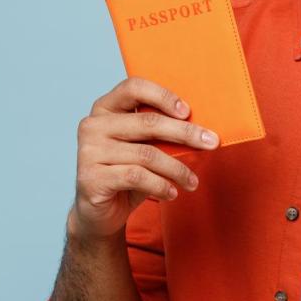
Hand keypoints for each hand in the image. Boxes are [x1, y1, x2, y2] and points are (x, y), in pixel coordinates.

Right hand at [69, 76, 219, 239]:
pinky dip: (161, 185)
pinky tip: (172, 193)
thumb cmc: (127, 173)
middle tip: (211, 143)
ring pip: (147, 154)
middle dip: (185, 133)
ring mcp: (89, 151)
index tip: (187, 111)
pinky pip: (137, 176)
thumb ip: (159, 132)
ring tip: (192, 181)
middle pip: (148, 122)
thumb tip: (202, 129)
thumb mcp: (143, 147)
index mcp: (105, 108)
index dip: (162, 96)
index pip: (133, 87)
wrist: (99, 213)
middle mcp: (93, 125)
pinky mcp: (91, 177)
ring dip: (177, 169)